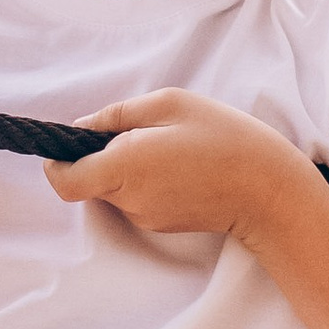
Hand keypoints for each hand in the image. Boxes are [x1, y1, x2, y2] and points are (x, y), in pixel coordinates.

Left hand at [43, 90, 317, 245]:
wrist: (269, 192)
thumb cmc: (225, 138)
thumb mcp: (172, 104)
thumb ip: (118, 115)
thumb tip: (83, 129)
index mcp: (124, 167)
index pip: (64, 182)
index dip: (58, 163)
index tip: (71, 143)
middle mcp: (128, 199)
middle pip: (90, 180)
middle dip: (101, 155)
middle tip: (140, 130)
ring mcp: (145, 216)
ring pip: (114, 188)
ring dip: (127, 166)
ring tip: (169, 145)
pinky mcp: (162, 223)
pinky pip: (137, 197)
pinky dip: (146, 179)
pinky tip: (180, 165)